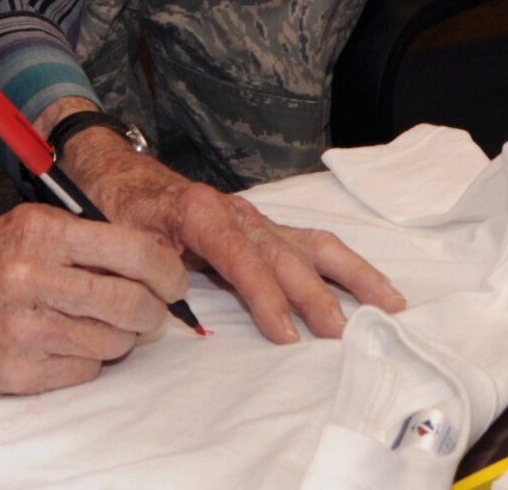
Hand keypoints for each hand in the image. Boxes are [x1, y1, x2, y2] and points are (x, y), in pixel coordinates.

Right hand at [0, 204, 189, 393]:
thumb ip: (76, 238)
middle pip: (133, 304)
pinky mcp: (16, 372)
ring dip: (121, 338)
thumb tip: (144, 258)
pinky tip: (64, 342)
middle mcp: (33, 277)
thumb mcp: (17, 224)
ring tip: (102, 324)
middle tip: (154, 309)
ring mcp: (24, 330)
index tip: (174, 278)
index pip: (134, 251)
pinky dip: (86, 361)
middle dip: (155, 311)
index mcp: (38, 230)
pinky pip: (83, 373)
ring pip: (114, 344)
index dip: (168, 270)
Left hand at [43, 110, 405, 346]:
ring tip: (389, 306)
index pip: (240, 258)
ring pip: (311, 245)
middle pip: (283, 255)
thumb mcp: (123, 240)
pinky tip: (373, 287)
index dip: (264, 296)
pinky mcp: (263, 227)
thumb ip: (149, 270)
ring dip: (351, 275)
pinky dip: (345, 264)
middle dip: (314, 295)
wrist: (118, 173)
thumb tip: (178, 306)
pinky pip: (310, 243)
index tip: (286, 334)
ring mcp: (255, 219)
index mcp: (200, 214)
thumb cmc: (121, 210)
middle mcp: (236, 213)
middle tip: (340, 335)